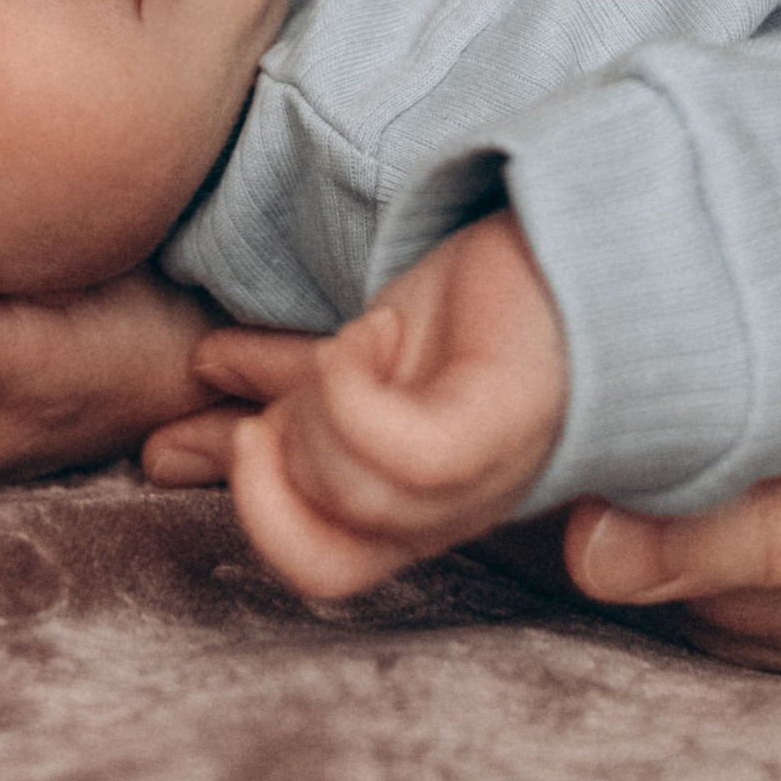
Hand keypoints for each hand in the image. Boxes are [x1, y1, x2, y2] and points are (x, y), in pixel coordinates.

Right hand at [150, 212, 567, 600]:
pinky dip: (354, 404)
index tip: (177, 449)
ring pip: (361, 503)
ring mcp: (491, 464)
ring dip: (306, 429)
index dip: (255, 515)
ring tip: (310, 362)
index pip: (331, 555)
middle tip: (211, 430)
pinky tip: (356, 347)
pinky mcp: (511, 414)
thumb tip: (198, 409)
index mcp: (429, 493)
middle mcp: (461, 499)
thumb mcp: (370, 346)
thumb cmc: (499, 288)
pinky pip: (409, 455)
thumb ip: (296, 386)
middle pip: (332, 557)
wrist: (603, 223)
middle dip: (256, 495)